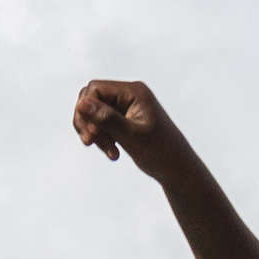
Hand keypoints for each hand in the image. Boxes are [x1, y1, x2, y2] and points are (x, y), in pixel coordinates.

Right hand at [71, 77, 192, 175]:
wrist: (177, 169)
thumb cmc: (161, 151)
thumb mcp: (131, 135)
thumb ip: (106, 118)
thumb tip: (81, 103)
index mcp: (134, 92)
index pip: (95, 89)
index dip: (86, 110)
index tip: (89, 135)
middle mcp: (129, 95)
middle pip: (92, 99)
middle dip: (88, 122)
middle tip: (90, 143)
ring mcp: (127, 106)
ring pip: (94, 113)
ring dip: (95, 133)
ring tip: (110, 152)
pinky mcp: (124, 119)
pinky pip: (102, 123)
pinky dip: (102, 138)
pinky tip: (113, 153)